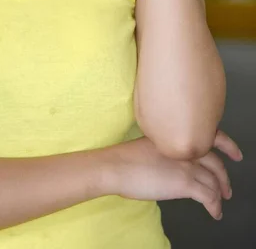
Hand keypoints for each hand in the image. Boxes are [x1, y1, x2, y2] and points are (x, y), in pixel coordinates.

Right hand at [101, 129, 241, 220]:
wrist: (116, 166)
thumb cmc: (124, 157)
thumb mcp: (150, 145)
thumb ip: (167, 150)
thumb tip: (173, 163)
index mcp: (177, 137)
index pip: (211, 137)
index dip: (228, 145)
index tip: (234, 152)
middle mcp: (186, 148)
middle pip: (216, 162)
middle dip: (225, 176)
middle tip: (227, 186)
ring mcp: (187, 165)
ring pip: (215, 181)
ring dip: (220, 194)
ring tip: (220, 202)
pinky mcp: (185, 183)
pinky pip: (209, 197)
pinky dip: (215, 207)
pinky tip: (214, 212)